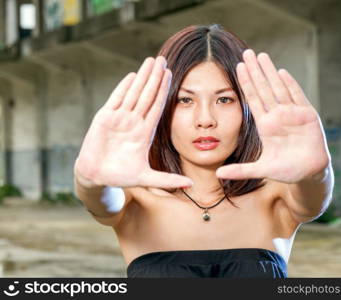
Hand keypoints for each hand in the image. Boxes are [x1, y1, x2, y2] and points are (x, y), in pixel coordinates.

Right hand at [74, 56, 193, 188]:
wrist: (97, 176)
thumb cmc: (121, 176)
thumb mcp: (148, 178)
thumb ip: (168, 180)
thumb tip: (190, 186)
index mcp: (144, 132)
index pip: (157, 106)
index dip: (164, 91)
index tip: (172, 75)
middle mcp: (133, 122)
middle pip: (147, 95)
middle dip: (155, 77)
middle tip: (163, 59)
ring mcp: (119, 118)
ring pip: (133, 93)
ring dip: (142, 77)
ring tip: (151, 61)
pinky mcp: (104, 118)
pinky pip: (116, 99)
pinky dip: (123, 88)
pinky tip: (132, 75)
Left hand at [216, 49, 329, 182]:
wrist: (309, 173)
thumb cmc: (286, 170)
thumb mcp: (260, 170)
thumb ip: (240, 170)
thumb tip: (217, 174)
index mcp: (265, 125)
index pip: (253, 100)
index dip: (245, 83)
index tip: (237, 67)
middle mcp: (277, 116)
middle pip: (263, 89)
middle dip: (255, 70)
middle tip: (247, 52)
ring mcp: (292, 114)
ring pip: (279, 88)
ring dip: (270, 72)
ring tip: (261, 55)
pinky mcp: (307, 116)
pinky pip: (298, 97)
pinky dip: (290, 85)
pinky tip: (282, 72)